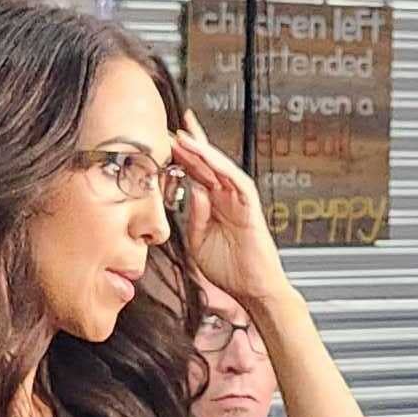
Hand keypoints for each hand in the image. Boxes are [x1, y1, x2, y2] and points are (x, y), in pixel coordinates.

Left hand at [171, 115, 291, 315]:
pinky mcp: (250, 208)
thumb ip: (194, 216)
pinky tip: (208, 157)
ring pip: (220, 168)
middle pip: (207, 164)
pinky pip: (236, 181)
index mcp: (213, 205)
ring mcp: (239, 201)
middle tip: (171, 126)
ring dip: (203, 150)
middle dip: (190, 144)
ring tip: (184, 135)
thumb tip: (193, 190)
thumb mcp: (198, 241)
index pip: (196, 174)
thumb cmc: (229, 270)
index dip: (181, 156)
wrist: (253, 290)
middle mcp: (226, 199)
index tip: (164, 140)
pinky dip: (222, 167)